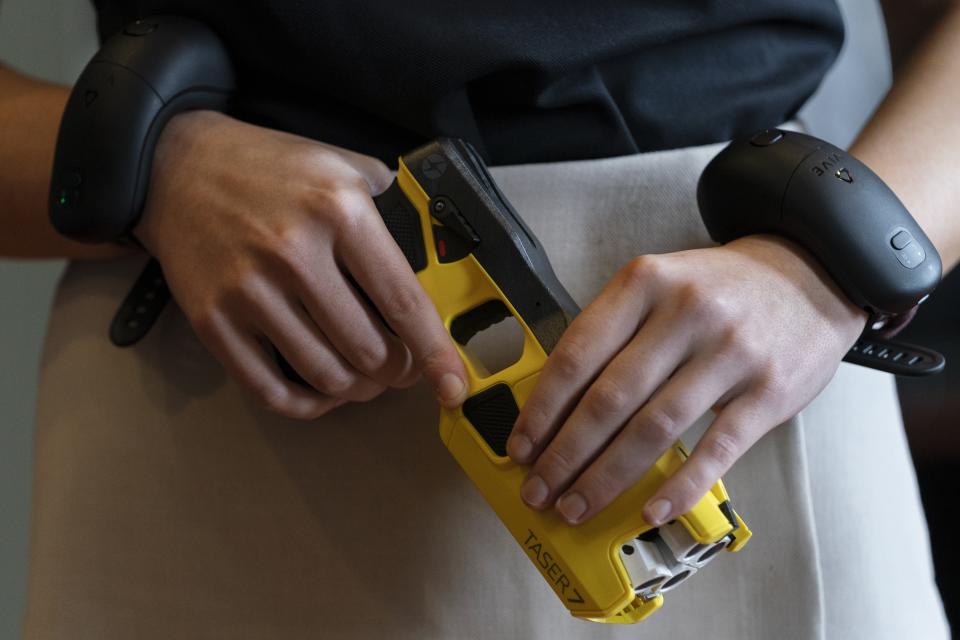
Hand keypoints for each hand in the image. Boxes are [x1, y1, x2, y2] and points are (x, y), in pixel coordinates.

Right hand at [134, 111, 466, 418]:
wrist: (175, 165)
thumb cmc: (268, 168)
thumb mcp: (341, 164)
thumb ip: (392, 205)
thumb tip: (436, 257)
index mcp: (340, 212)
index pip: (403, 301)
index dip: (435, 352)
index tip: (452, 383)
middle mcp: (295, 253)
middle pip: (369, 350)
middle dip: (398, 371)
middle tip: (402, 366)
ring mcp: (249, 291)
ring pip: (327, 375)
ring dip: (358, 389)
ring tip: (365, 376)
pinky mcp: (213, 319)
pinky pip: (270, 390)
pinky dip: (308, 404)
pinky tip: (324, 391)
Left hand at [506, 235, 867, 524]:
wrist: (810, 274)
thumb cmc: (718, 290)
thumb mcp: (659, 285)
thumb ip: (612, 333)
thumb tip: (557, 408)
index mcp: (645, 283)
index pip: (577, 354)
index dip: (542, 408)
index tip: (521, 446)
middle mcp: (685, 313)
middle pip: (609, 399)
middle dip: (565, 455)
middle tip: (540, 490)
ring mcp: (730, 352)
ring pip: (654, 429)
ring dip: (607, 478)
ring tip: (578, 506)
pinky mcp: (769, 391)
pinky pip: (716, 449)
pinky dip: (679, 486)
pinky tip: (649, 510)